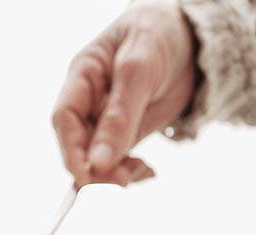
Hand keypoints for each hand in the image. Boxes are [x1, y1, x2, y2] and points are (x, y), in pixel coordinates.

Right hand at [53, 0, 196, 186]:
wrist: (191, 33)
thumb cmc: (158, 34)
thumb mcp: (140, 69)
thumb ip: (119, 116)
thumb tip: (97, 162)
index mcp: (82, 76)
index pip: (64, 118)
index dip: (70, 150)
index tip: (87, 175)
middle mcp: (90, 101)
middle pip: (78, 144)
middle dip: (97, 167)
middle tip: (124, 179)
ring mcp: (107, 118)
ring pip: (99, 157)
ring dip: (116, 172)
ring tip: (142, 171)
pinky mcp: (127, 131)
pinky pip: (120, 159)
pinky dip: (132, 170)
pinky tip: (148, 171)